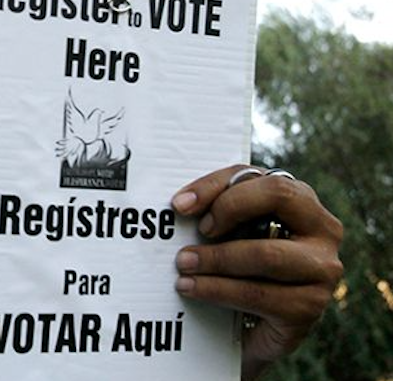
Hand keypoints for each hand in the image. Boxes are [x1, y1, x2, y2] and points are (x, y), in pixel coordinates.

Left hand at [172, 165, 342, 380]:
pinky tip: (193, 289)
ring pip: (265, 253)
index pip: (263, 176)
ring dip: (215, 258)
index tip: (181, 205)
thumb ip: (216, 207)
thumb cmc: (240, 265)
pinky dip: (218, 290)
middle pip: (278, 197)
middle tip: (193, 230)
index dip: (219, 187)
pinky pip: (258, 294)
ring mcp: (322, 269)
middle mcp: (322, 229)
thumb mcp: (230, 230)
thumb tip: (184, 203)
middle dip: (228, 209)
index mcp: (302, 200)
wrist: (253, 326)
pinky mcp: (309, 307)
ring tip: (183, 266)